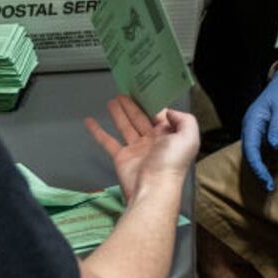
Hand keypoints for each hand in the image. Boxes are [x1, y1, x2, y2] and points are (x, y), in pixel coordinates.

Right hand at [85, 97, 199, 200]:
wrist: (153, 188)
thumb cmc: (171, 163)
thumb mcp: (188, 137)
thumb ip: (184, 120)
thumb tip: (169, 112)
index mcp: (169, 135)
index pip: (160, 115)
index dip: (152, 102)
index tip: (143, 89)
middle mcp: (153, 141)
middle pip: (141, 117)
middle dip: (133, 105)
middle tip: (124, 92)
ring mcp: (136, 149)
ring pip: (126, 126)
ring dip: (119, 113)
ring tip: (113, 100)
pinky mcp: (121, 157)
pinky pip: (108, 141)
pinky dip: (98, 131)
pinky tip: (90, 121)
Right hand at [241, 66, 277, 191]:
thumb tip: (273, 146)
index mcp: (252, 121)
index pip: (250, 149)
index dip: (257, 166)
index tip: (266, 179)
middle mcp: (251, 126)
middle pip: (249, 154)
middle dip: (258, 171)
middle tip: (269, 186)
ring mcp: (256, 128)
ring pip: (254, 152)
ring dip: (260, 167)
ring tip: (269, 182)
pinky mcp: (264, 130)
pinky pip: (261, 148)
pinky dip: (265, 160)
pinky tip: (272, 169)